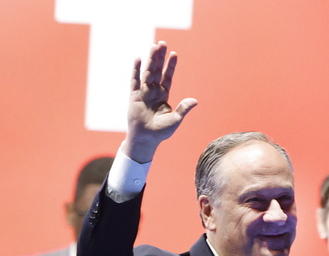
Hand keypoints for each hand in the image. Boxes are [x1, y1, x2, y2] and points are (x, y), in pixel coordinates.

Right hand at [121, 41, 197, 162]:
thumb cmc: (160, 132)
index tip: (174, 53)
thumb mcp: (175, 120)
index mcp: (163, 95)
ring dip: (151, 60)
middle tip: (162, 43)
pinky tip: (138, 59)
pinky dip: (136, 70)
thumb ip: (183, 109)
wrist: (145, 139)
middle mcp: (153, 92)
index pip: (167, 77)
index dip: (171, 65)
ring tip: (154, 46)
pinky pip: (134, 81)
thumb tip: (195, 100)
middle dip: (160, 57)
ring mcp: (143, 93)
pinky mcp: (134, 96)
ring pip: (148, 72)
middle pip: (157, 71)